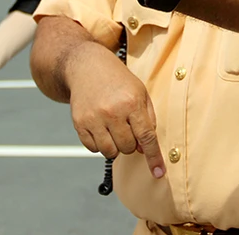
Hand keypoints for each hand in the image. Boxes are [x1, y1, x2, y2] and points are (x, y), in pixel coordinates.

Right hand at [66, 42, 165, 178]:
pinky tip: (100, 128)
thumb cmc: (118, 81)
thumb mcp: (140, 92)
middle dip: (130, 143)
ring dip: (115, 146)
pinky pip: (93, 149)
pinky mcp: (79, 123)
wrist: (87, 66)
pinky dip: (99, 144)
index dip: (154, 157)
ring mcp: (94, 118)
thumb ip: (148, 119)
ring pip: (110, 152)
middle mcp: (112, 111)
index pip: (146, 137)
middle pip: (127, 148)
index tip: (158, 173)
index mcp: (131, 102)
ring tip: (113, 129)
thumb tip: (144, 148)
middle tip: (126, 127)